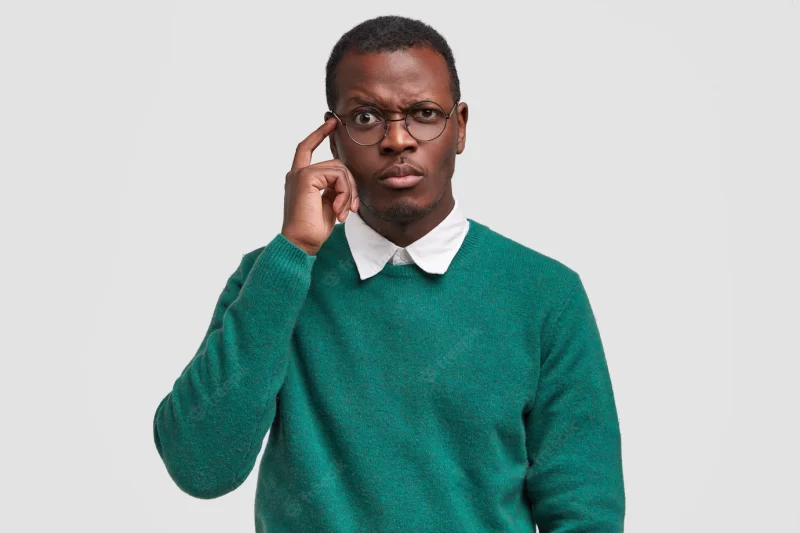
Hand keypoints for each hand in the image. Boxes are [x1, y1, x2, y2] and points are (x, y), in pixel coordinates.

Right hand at [281, 117, 359, 255]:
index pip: (307, 148)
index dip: (319, 134)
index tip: (331, 122)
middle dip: (350, 185)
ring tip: (344, 212)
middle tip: (352, 208)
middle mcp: (297, 173)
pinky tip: (339, 210)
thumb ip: (334, 187)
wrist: (301, 243)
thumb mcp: (328, 203)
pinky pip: (338, 175)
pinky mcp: (306, 177)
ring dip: (348, 192)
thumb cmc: (313, 229)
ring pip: (340, 169)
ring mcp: (300, 174)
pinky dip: (344, 193)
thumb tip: (346, 178)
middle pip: (336, 164)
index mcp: (300, 178)